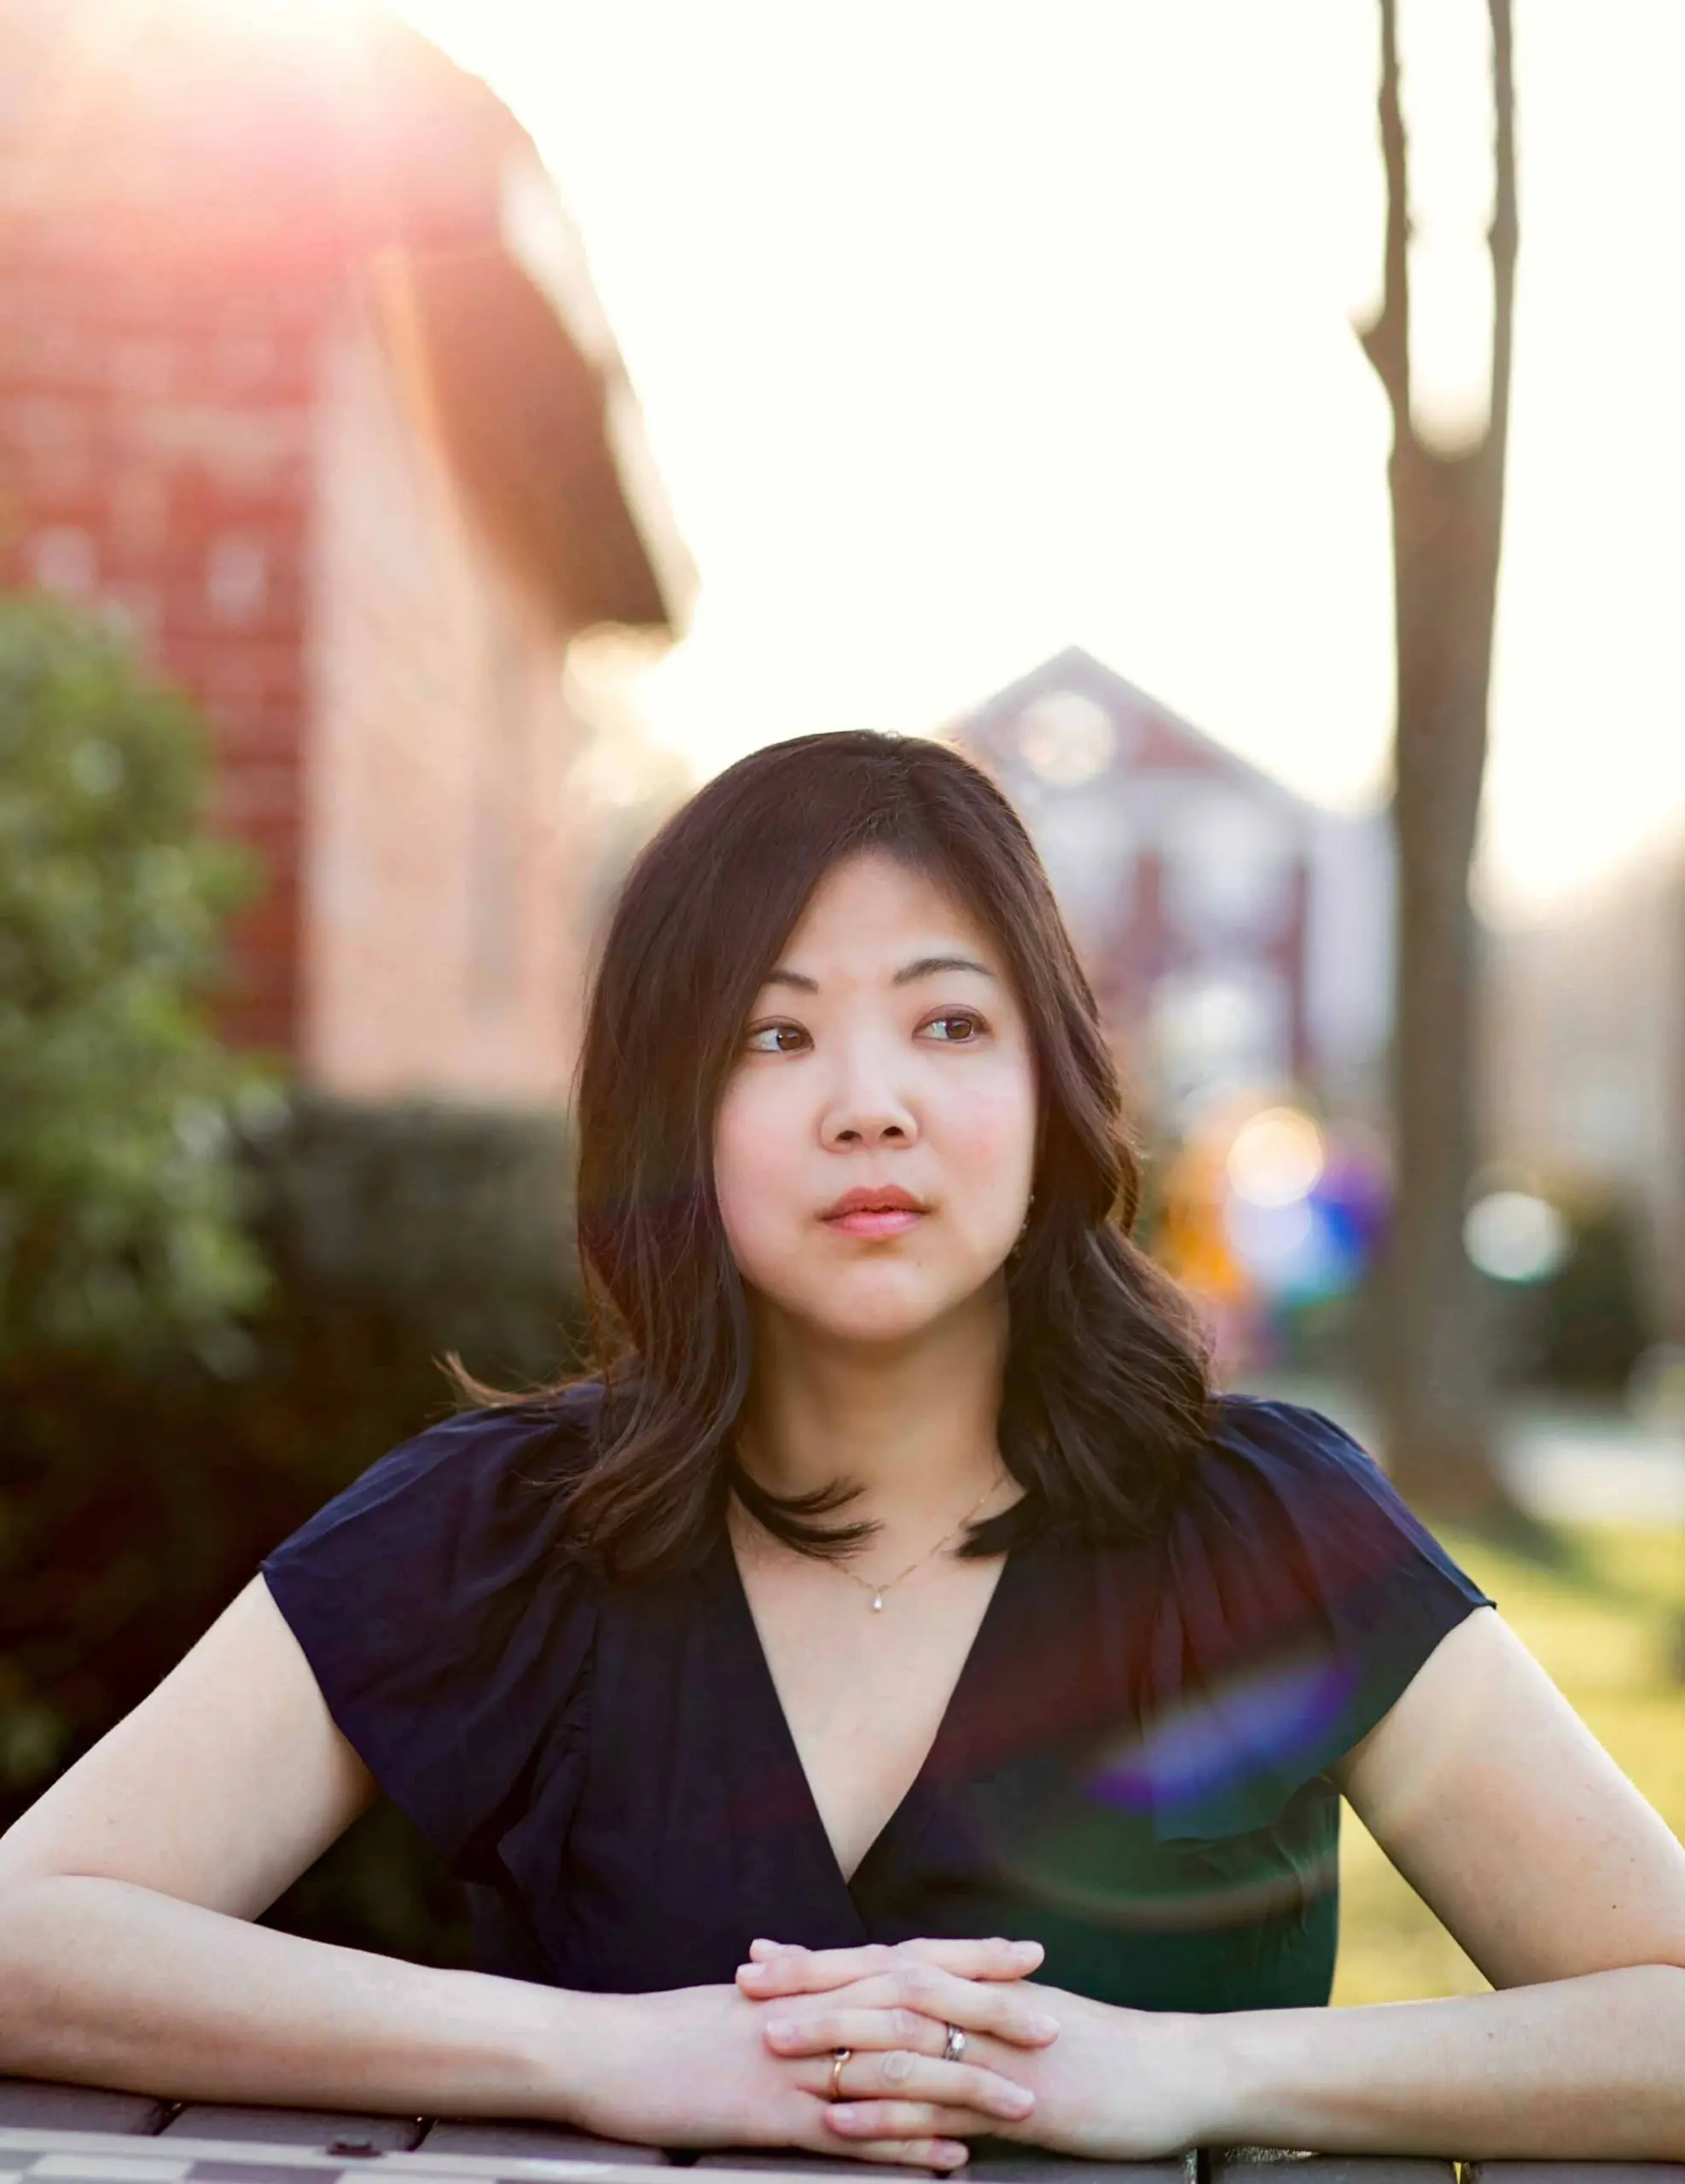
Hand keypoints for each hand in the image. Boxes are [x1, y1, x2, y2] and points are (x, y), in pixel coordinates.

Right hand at [564, 1966, 1045, 2169]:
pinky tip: (950, 2160)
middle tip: (1051, 2022)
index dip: (967, 1956)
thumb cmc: (665, 2031)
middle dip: (989, 2013)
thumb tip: (835, 1998)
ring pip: (897, 2069)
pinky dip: (907, 2148)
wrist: (603, 2050)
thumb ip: (797, 1999)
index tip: (1023, 1955)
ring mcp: (794, 2064)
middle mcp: (811, 2014)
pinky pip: (854, 2134)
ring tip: (1023, 2102)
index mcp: (807, 1983)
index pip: (904, 1959)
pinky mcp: (773, 2116)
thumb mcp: (741, 2004)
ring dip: (965, 2085)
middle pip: (916, 2006)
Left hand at [742, 1938, 1216, 2158]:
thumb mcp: (1024, 2022)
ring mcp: (994, 2048)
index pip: (883, 1961)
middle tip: (747, 1985)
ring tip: (773, 2044)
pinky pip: (938, 2100)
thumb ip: (967, 2016)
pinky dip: (887, 2106)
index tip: (763, 1956)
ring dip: (833, 2036)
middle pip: (879, 1983)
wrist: (1172, 2073)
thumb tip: (911, 2014)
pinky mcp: (1012, 2099)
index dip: (820, 1960)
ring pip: (900, 2034)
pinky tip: (843, 2116)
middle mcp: (978, 2004)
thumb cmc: (1099, 2052)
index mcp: (976, 1984)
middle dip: (809, 1984)